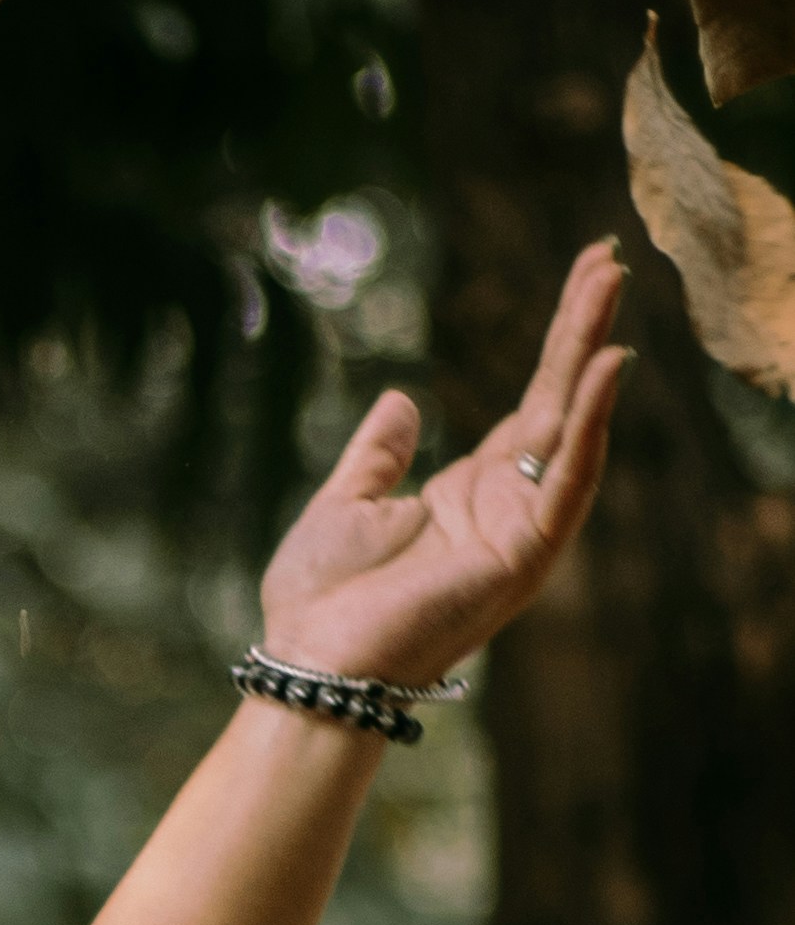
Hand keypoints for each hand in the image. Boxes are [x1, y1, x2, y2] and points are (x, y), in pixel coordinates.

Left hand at [256, 240, 629, 695]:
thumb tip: (401, 399)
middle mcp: (506, 507)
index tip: (585, 277)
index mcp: (468, 495)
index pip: (530, 404)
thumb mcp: (344, 505)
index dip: (558, 343)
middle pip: (558, 403)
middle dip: (582, 331)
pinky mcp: (525, 555)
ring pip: (573, 431)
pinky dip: (590, 426)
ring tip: (610, 288)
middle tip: (610, 260)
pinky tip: (604, 369)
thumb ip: (379, 454)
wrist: (313, 664)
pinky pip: (568, 481)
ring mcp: (521, 531)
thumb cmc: (319, 603)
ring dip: (592, 360)